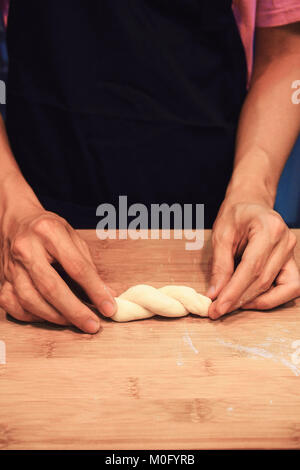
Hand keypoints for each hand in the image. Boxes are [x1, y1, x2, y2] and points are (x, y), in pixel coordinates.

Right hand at [0, 205, 116, 332]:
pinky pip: (14, 306)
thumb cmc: (47, 230)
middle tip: (93, 325)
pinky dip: (34, 316)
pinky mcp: (2, 281)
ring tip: (75, 322)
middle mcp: (26, 249)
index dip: (95, 290)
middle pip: (51, 287)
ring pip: (30, 300)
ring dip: (56, 317)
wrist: (15, 221)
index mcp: (48, 232)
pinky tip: (50, 316)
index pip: (76, 266)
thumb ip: (89, 266)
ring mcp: (11, 266)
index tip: (109, 307)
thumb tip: (107, 294)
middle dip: (75, 311)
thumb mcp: (72, 238)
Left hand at [207, 200, 298, 318]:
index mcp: (269, 229)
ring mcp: (292, 253)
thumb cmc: (236, 215)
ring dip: (255, 302)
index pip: (252, 268)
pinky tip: (250, 298)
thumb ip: (219, 265)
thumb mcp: (221, 234)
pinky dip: (271, 298)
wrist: (251, 203)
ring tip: (233, 304)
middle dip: (240, 300)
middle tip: (218, 310)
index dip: (234, 292)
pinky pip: (289, 288)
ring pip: (280, 289)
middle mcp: (286, 241)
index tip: (217, 308)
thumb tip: (215, 294)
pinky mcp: (292, 262)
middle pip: (264, 281)